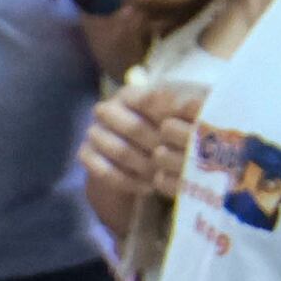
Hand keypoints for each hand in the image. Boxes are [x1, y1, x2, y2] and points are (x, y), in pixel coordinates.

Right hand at [85, 79, 199, 226]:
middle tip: (179, 160)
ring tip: (166, 175)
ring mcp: (93, 132)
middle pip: (133, 127)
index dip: (170, 119)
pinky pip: (105, 171)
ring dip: (146, 166)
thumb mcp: (178, 119)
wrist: (138, 157)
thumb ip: (185, 113)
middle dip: (159, 147)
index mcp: (129, 94)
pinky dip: (130, 181)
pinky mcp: (85, 154)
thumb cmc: (166, 135)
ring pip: (119, 151)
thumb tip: (194, 111)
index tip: (188, 135)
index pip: (148, 101)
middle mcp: (107, 109)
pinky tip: (149, 187)